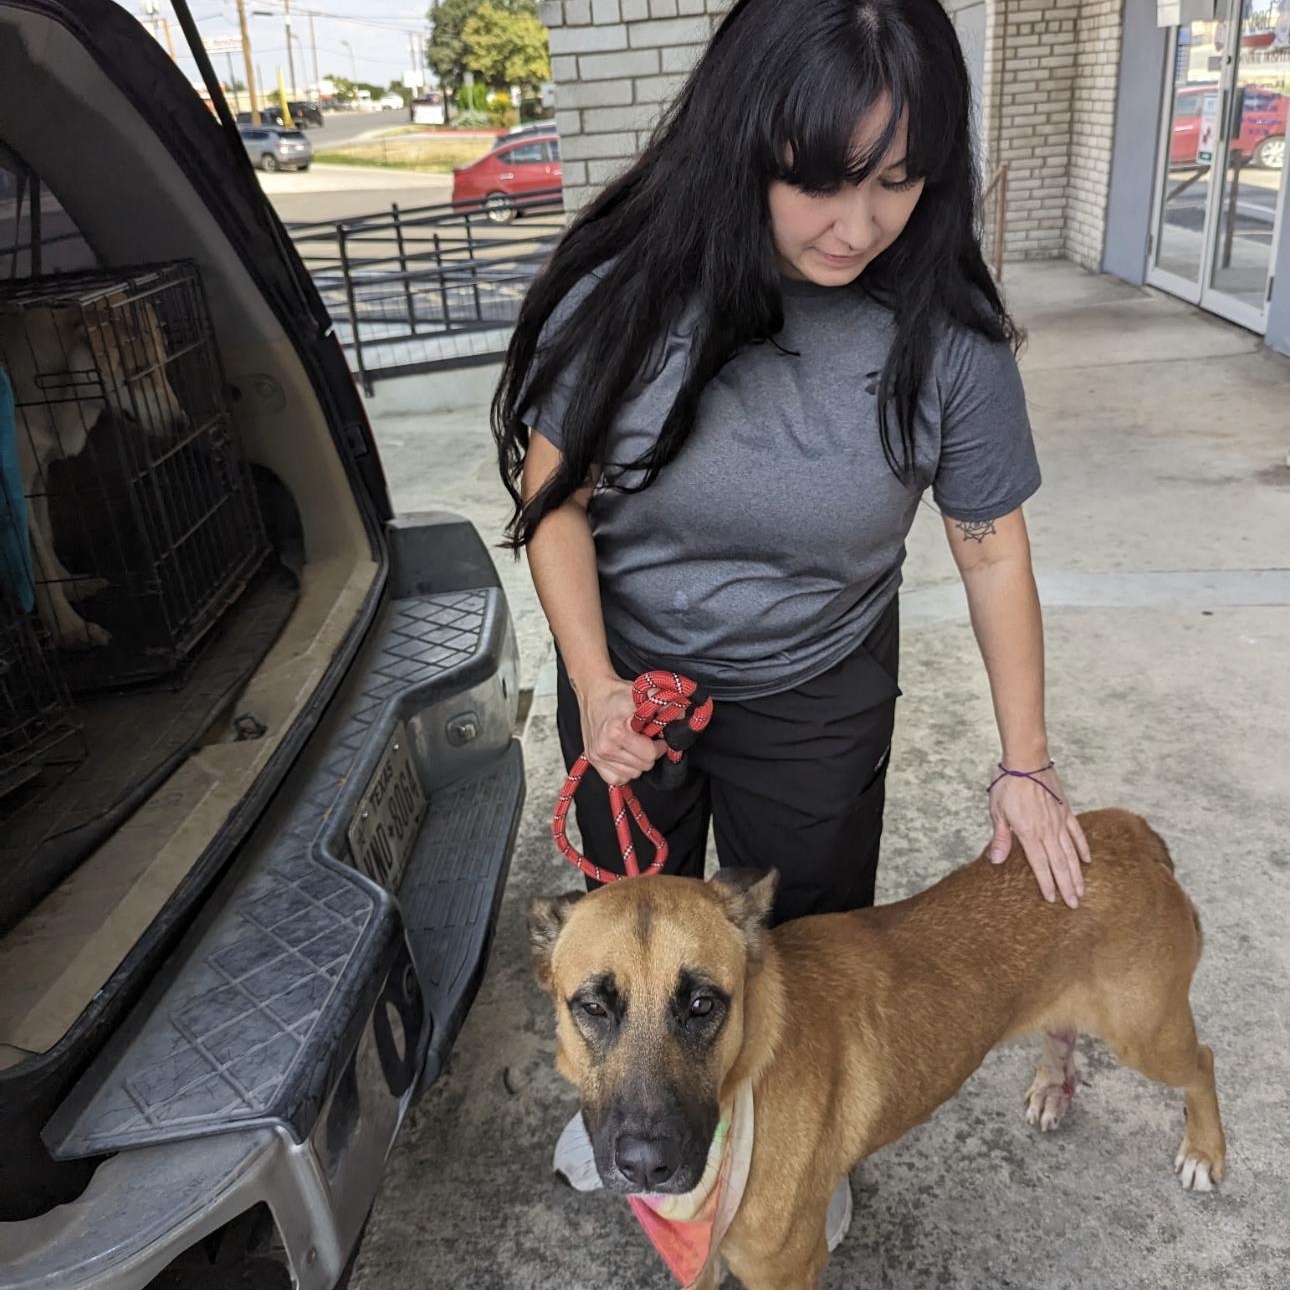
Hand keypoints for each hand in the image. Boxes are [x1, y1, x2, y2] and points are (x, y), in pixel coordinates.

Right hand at [576, 675, 665, 786]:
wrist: (593, 691)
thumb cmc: (617, 694)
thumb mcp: (642, 695)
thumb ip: (663, 706)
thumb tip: (681, 716)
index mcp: (617, 732)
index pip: (650, 754)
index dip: (660, 746)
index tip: (658, 737)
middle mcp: (605, 747)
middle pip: (643, 766)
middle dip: (649, 754)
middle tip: (646, 741)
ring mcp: (597, 756)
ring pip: (632, 775)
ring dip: (637, 763)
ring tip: (634, 746)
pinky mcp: (593, 761)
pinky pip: (616, 779)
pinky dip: (624, 771)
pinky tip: (625, 756)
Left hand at [987, 763, 1091, 907]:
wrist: (1027, 760)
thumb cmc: (1008, 784)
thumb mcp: (997, 812)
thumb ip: (1001, 838)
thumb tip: (996, 860)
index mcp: (1029, 833)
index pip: (1040, 864)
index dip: (1046, 883)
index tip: (1053, 900)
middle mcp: (1048, 830)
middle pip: (1060, 864)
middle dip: (1067, 885)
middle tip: (1075, 904)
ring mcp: (1060, 821)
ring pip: (1071, 853)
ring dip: (1077, 873)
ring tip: (1082, 890)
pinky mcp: (1066, 811)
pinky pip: (1077, 833)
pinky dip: (1083, 847)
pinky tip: (1087, 860)